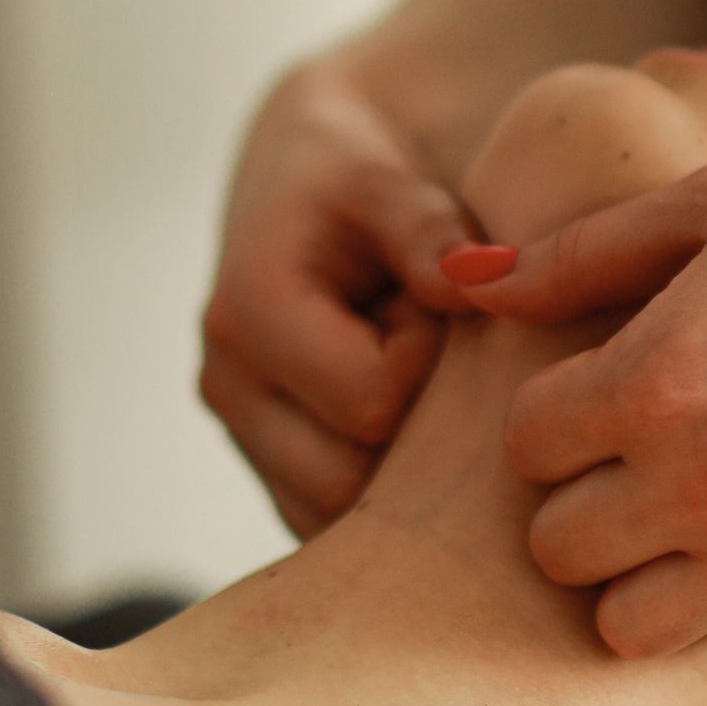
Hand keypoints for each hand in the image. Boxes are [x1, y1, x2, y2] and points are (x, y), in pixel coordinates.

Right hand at [202, 61, 479, 537]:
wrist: (305, 190)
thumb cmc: (352, 177)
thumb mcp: (386, 180)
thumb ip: (427, 228)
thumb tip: (478, 283)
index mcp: (247, 315)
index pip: (370, 402)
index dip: (426, 361)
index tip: (433, 305)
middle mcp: (228, 389)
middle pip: (353, 480)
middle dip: (415, 426)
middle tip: (434, 351)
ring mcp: (246, 440)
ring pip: (346, 518)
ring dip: (402, 461)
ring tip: (414, 376)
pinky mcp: (276, 476)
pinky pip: (344, 527)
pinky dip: (389, 485)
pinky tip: (406, 413)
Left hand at [460, 127, 706, 652]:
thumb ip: (575, 255)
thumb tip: (460, 275)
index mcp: (663, 379)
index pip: (525, 443)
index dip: (550, 405)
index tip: (595, 376)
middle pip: (557, 548)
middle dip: (577, 493)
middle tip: (626, 442)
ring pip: (629, 626)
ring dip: (635, 567)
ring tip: (673, 500)